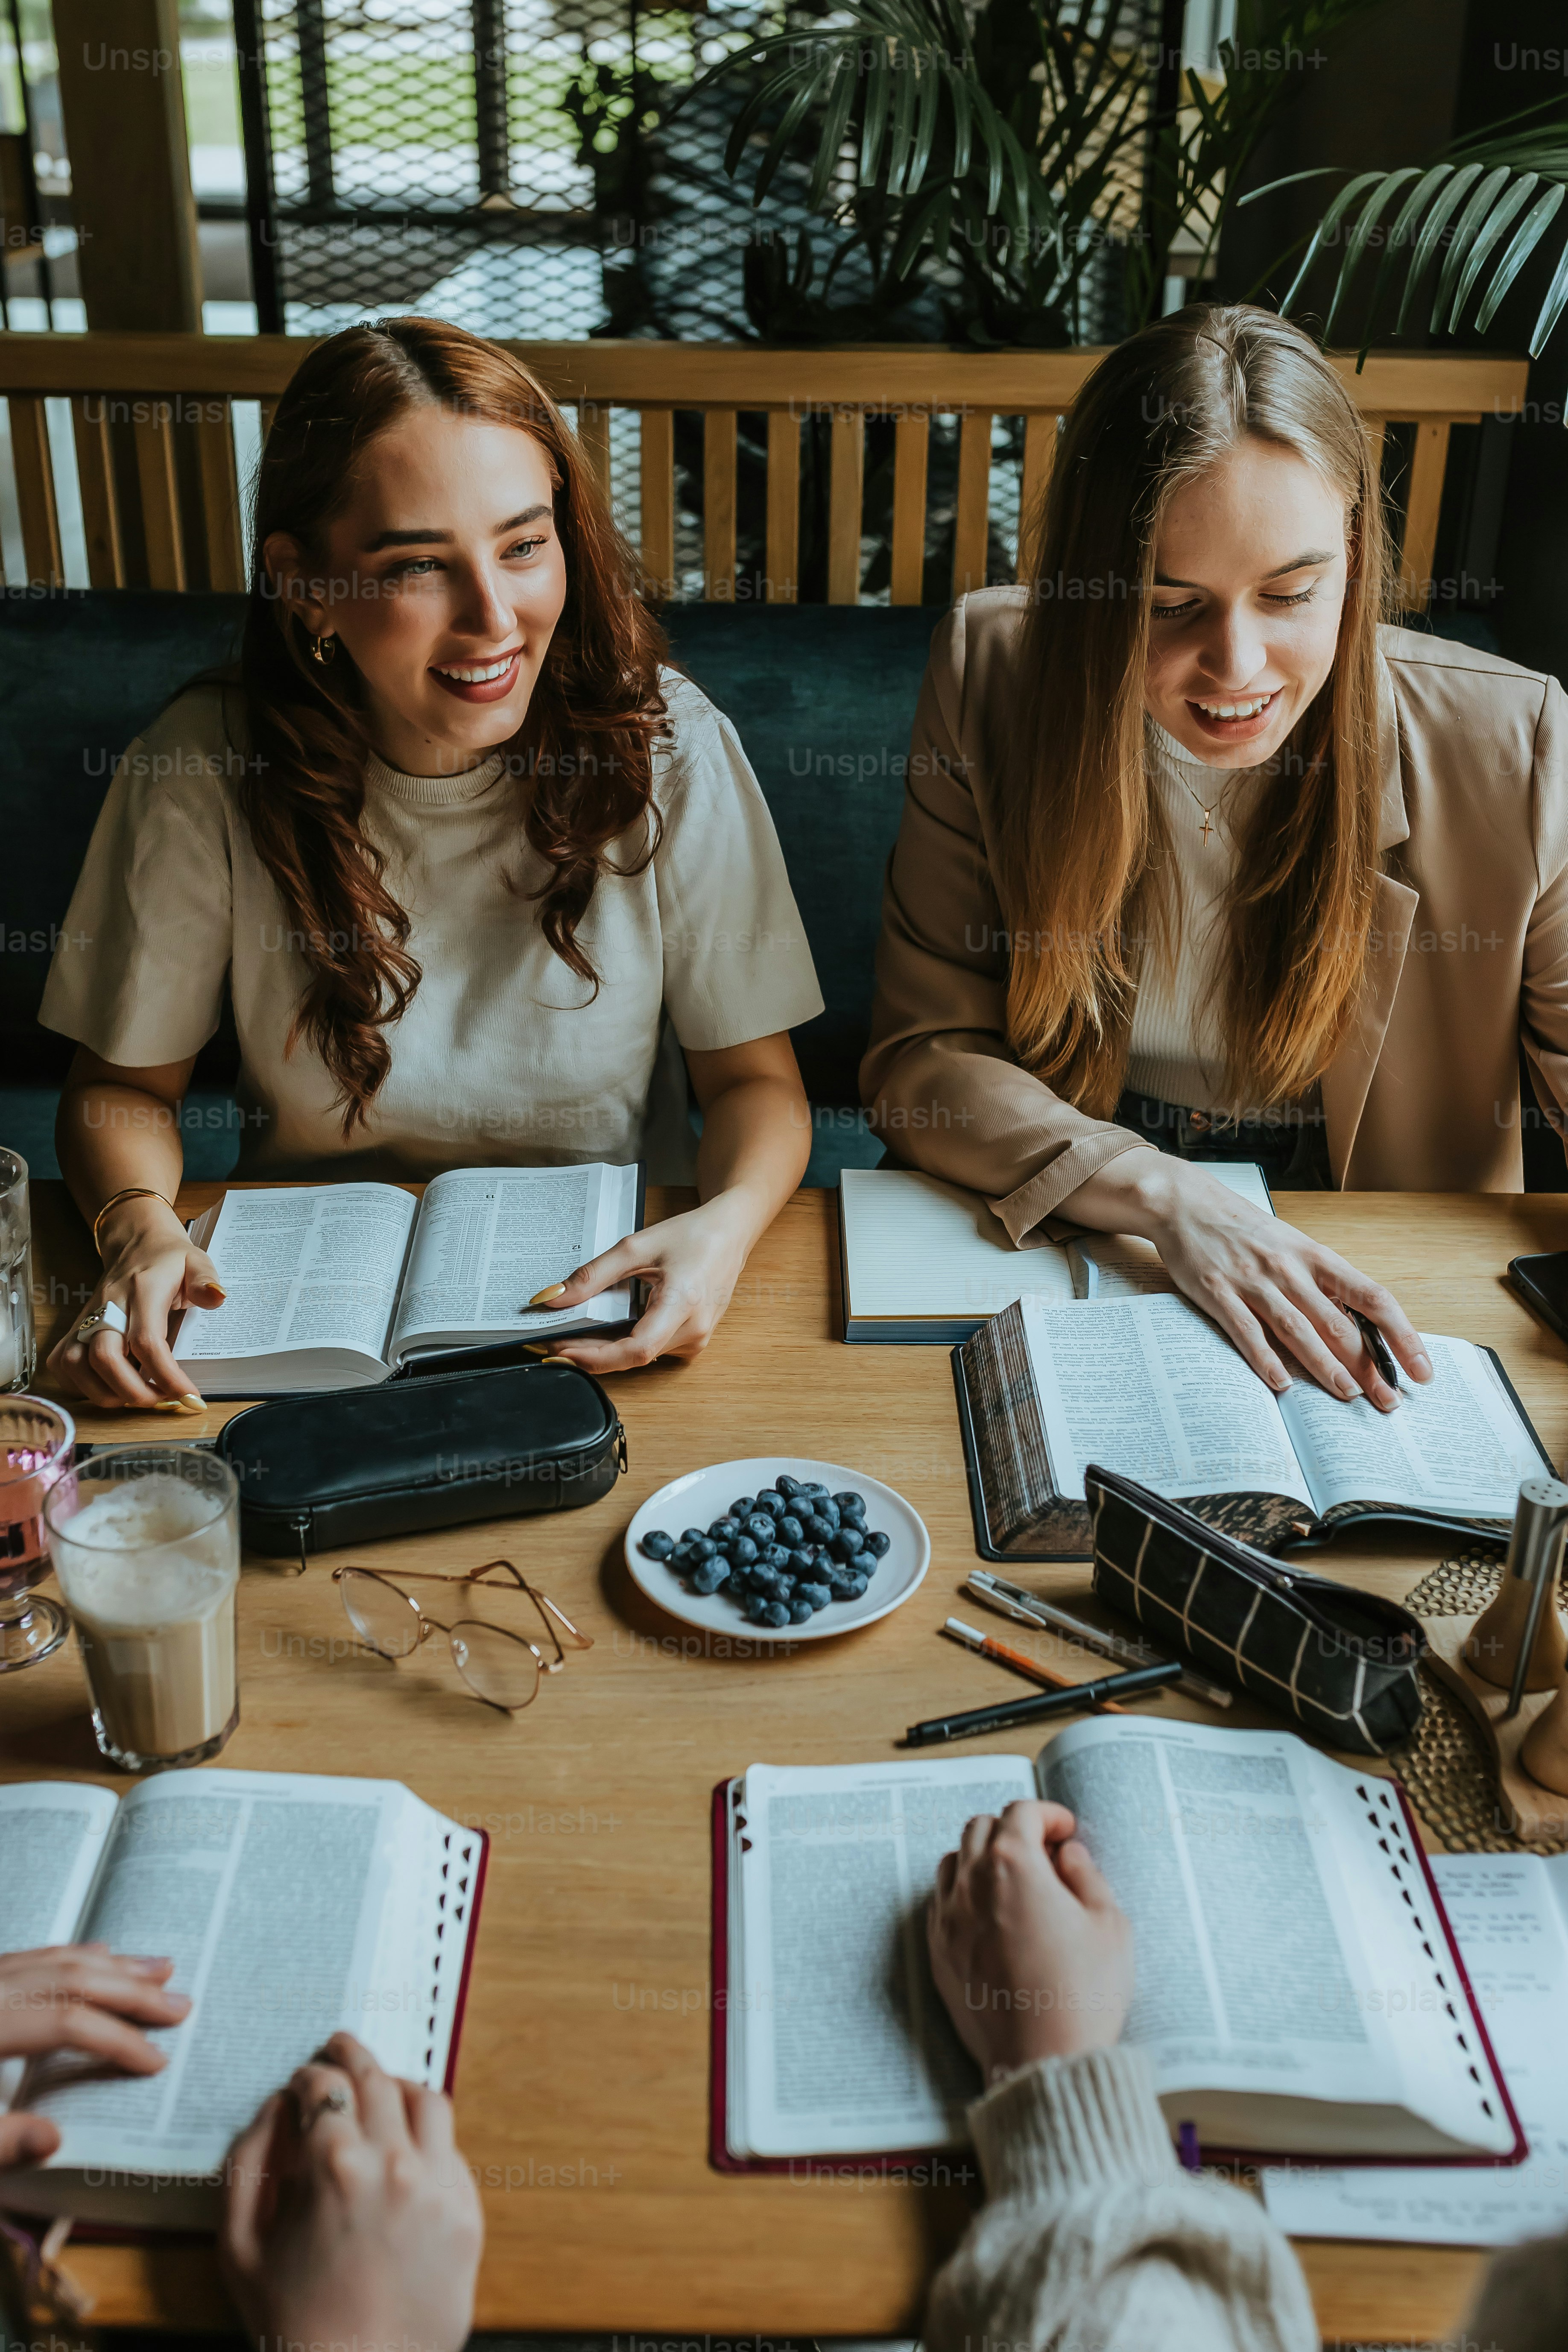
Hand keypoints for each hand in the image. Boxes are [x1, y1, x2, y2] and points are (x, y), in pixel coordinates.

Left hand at [0, 1944, 190, 2168]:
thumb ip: (0, 2143)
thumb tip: (56, 2141)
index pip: (66, 2024)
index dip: (117, 2041)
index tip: (157, 2063)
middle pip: (71, 1979)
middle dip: (132, 1991)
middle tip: (181, 2004)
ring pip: (56, 1958)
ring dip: (112, 1965)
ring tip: (161, 1968)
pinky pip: (35, 1953)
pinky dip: (73, 1953)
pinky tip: (99, 1954)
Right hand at [46, 1197, 223, 1409]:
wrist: (136, 1242)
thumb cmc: (169, 1259)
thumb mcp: (196, 1262)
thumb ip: (206, 1280)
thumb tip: (216, 1298)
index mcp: (142, 1290)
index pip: (147, 1341)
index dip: (166, 1376)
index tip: (189, 1397)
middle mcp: (109, 1305)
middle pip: (105, 1357)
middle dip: (134, 1391)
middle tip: (162, 1400)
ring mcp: (87, 1317)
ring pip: (76, 1363)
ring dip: (105, 1392)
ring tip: (137, 1397)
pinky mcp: (75, 1326)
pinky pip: (61, 1361)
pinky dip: (79, 1384)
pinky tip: (108, 1388)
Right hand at [220, 2032, 482, 2351]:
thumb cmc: (290, 2322)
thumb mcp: (240, 2244)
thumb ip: (247, 2163)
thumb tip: (275, 2106)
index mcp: (334, 2166)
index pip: (325, 2087)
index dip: (309, 2076)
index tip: (302, 2079)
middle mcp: (394, 2164)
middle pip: (377, 2080)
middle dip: (351, 2056)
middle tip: (338, 2047)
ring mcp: (438, 2187)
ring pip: (427, 2102)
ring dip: (398, 2086)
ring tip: (379, 2088)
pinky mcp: (467, 2214)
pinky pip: (451, 2151)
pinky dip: (426, 2137)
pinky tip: (407, 2146)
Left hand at [528, 1195, 753, 1373]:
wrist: (731, 1233)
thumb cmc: (693, 1235)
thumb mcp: (637, 1247)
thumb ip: (593, 1275)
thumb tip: (554, 1298)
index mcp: (684, 1305)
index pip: (635, 1349)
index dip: (595, 1358)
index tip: (561, 1350)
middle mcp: (694, 1331)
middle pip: (633, 1356)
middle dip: (590, 1352)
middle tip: (554, 1338)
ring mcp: (697, 1339)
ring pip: (641, 1356)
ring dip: (605, 1348)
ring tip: (572, 1333)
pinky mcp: (694, 1339)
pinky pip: (652, 1348)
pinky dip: (624, 1342)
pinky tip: (603, 1330)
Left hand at [928, 1800, 1132, 2084]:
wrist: (1042, 2061)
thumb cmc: (1083, 1994)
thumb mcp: (1109, 1925)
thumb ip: (1087, 1875)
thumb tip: (1068, 1854)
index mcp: (1014, 1866)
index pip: (1022, 1812)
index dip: (1049, 1814)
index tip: (1066, 1830)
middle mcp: (972, 1884)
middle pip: (981, 1828)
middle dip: (1014, 1830)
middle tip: (1045, 1854)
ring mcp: (948, 1919)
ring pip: (953, 1860)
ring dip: (982, 1858)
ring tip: (1015, 1883)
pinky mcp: (938, 1953)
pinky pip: (941, 1902)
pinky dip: (963, 1894)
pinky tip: (991, 1916)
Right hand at [1072, 1157, 1429, 1410]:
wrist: (1186, 1203)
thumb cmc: (1242, 1228)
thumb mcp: (1290, 1247)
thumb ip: (1319, 1285)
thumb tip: (1353, 1329)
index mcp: (1314, 1256)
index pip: (1372, 1297)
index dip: (1401, 1334)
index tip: (1419, 1366)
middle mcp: (1289, 1269)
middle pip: (1339, 1323)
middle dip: (1368, 1366)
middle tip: (1388, 1400)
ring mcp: (1253, 1281)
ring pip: (1298, 1330)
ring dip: (1325, 1366)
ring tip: (1348, 1395)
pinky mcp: (1218, 1292)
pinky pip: (1246, 1331)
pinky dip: (1265, 1359)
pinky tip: (1280, 1383)